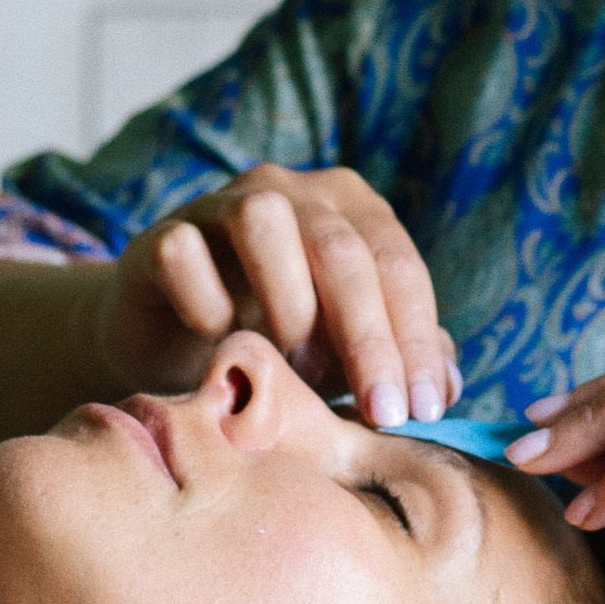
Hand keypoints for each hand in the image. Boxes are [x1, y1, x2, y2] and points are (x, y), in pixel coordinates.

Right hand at [91, 165, 458, 427]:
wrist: (170, 346)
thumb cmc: (276, 345)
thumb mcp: (345, 352)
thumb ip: (397, 357)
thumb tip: (445, 387)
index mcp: (351, 207)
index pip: (397, 265)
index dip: (416, 339)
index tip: (421, 410)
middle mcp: (291, 190)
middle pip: (341, 250)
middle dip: (369, 338)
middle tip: (381, 412)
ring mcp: (220, 204)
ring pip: (264, 223)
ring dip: (289, 305)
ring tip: (295, 367)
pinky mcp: (159, 235)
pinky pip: (185, 253)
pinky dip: (208, 304)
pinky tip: (222, 343)